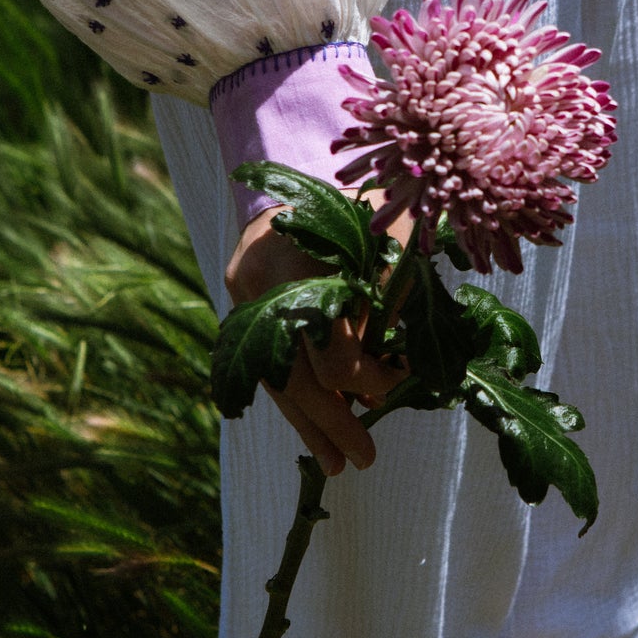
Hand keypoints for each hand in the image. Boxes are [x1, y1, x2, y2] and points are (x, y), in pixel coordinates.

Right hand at [223, 206, 401, 475]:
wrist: (316, 175)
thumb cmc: (371, 209)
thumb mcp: (398, 246)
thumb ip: (393, 308)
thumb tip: (389, 377)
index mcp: (309, 259)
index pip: (333, 351)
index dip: (371, 377)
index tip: (399, 380)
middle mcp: (264, 278)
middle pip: (294, 373)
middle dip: (332, 421)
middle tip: (361, 460)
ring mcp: (243, 291)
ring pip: (273, 374)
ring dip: (309, 423)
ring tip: (335, 463)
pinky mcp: (238, 301)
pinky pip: (267, 361)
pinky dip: (295, 397)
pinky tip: (315, 431)